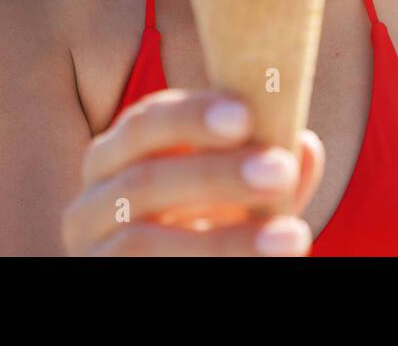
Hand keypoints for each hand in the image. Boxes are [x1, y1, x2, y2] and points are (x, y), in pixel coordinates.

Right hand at [62, 89, 324, 255]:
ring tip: (293, 237)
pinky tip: (260, 264)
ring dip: (224, 241)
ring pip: (143, 242)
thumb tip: (304, 146)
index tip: (247, 115)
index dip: (193, 115)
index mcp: (120, 157)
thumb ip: (271, 176)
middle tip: (279, 171)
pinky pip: (147, 276)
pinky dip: (208, 266)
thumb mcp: (239, 201)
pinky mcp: (100, 282)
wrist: (187, 274)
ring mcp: (93, 251)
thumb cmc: (209, 233)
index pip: (146, 122)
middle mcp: (94, 200)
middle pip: (142, 178)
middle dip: (214, 173)